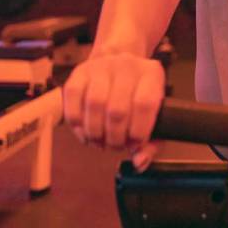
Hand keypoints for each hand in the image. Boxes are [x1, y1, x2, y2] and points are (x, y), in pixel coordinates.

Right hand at [63, 53, 165, 171]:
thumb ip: (151, 142)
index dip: (138, 131)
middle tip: (116, 145)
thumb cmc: (138, 95)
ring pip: (94, 105)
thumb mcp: (154, 113)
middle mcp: (127, 65)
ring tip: (100, 142)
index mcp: (151, 74)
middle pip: (117, 109)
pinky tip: (85, 133)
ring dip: (96, 133)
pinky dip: (77, 125)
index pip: (145, 104)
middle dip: (115, 137)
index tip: (134, 144)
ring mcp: (101, 66)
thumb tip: (139, 163)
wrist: (118, 65)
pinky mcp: (79, 72)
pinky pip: (73, 102)